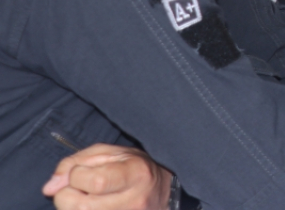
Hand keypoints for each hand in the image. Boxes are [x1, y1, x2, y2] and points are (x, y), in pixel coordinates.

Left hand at [43, 144, 171, 209]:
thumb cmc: (132, 168)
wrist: (161, 190)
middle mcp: (135, 201)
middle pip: (80, 207)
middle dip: (66, 196)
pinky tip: (90, 207)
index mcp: (136, 173)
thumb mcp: (108, 153)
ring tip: (84, 200)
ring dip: (71, 209)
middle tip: (76, 190)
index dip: (76, 175)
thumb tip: (49, 188)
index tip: (81, 172)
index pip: (94, 181)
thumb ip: (74, 163)